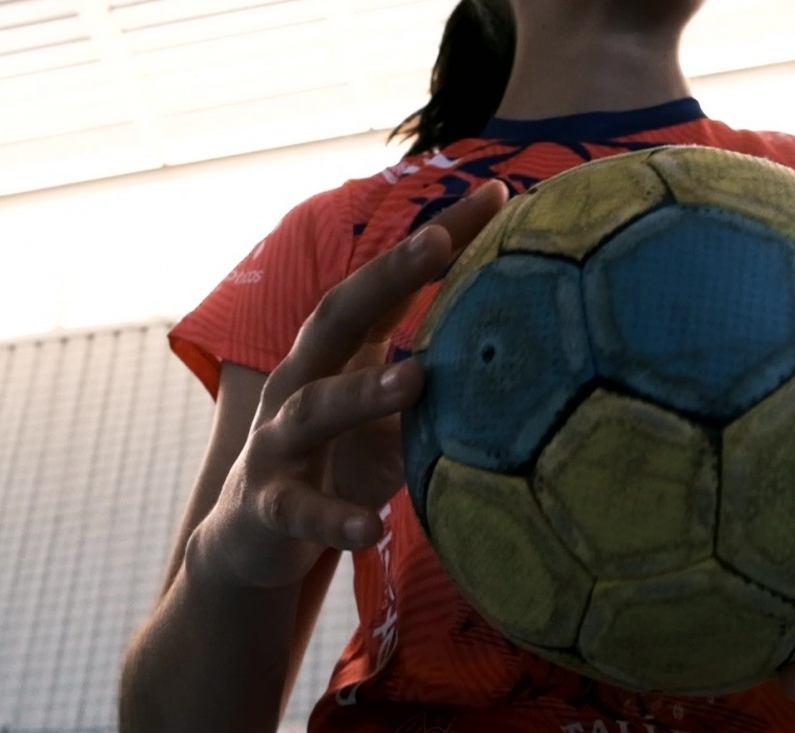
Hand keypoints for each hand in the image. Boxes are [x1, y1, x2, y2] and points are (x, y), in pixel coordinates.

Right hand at [194, 181, 508, 588]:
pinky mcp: (269, 505)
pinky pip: (301, 510)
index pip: (386, 285)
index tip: (497, 196)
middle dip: (386, 276)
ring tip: (415, 382)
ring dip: (362, 392)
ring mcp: (278, 441)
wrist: (254, 538)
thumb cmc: (341, 460)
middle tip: (438, 244)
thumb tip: (541, 356)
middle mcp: (301, 380)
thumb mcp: (393, 417)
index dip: (438, 240)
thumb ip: (443, 383)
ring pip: (314, 407)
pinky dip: (334, 518)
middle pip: (337, 315)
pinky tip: (370, 528)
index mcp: (338, 352)